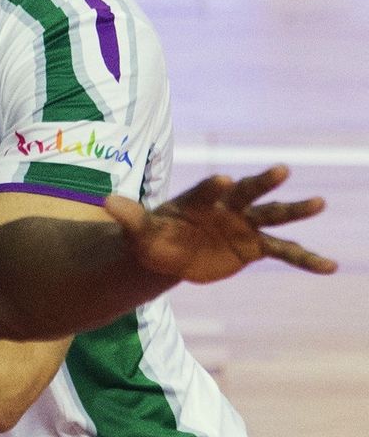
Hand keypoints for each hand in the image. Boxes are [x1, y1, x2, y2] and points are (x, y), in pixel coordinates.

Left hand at [105, 166, 336, 283]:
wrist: (169, 251)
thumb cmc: (153, 236)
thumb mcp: (138, 230)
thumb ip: (129, 216)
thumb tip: (105, 202)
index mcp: (197, 200)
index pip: (207, 190)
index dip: (214, 187)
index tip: (224, 179)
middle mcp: (226, 207)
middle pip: (247, 192)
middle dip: (262, 182)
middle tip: (281, 169)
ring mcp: (244, 225)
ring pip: (272, 215)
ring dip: (295, 209)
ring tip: (320, 202)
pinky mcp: (254, 246)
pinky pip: (284, 252)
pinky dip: (306, 259)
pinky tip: (330, 267)